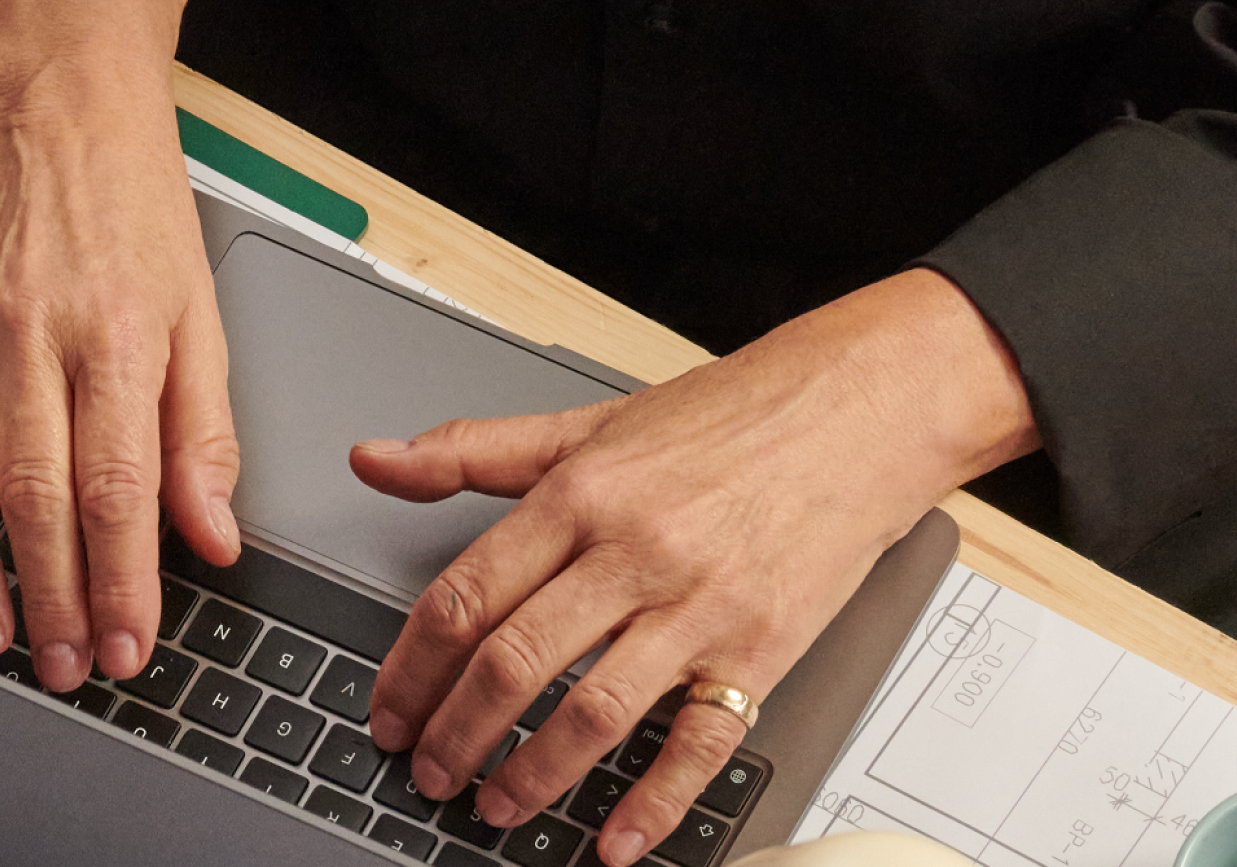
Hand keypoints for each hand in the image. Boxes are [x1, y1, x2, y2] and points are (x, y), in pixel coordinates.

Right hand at [0, 0, 239, 696]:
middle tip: (65, 665)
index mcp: (113, 336)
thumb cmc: (133, 204)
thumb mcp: (201, 314)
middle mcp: (28, 336)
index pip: (117, 488)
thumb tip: (211, 533)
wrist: (62, 103)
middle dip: (54, 597)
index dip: (121, 581)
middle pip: (35, 495)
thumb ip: (203, 432)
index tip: (128, 645)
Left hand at [354, 270, 1036, 865]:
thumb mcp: (589, 421)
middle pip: (516, 662)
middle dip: (457, 732)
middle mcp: (634, 552)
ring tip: (497, 805)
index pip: (466, 594)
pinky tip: (615, 839)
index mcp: (580, 494)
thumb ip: (475, 449)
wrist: (858, 412)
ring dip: (533, 773)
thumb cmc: (730, 418)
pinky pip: (700, 741)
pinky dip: (654, 801)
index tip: (388, 708)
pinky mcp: (761, 648)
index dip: (412, 666)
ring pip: (594, 710)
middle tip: (427, 771)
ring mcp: (699, 607)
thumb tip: (378, 458)